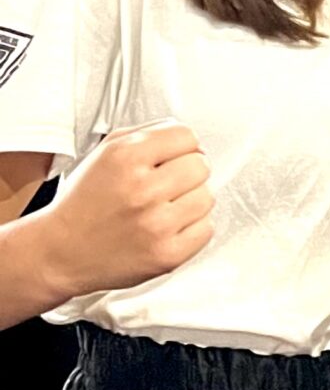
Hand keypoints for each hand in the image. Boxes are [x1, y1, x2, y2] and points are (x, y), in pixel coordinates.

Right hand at [42, 122, 212, 296]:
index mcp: (125, 157)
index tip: (173, 157)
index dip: (182, 147)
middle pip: (201, 165)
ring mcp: (157, 224)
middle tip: (166, 185)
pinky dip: (192, 228)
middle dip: (187, 173)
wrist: (61, 252)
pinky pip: (206, 229)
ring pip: (207, 197)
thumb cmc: (84, 204)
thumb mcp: (103, 154)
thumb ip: (146, 135)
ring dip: (191, 201)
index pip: (186, 136)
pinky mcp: (167, 254)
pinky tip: (168, 228)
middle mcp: (142, 189)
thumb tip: (187, 137)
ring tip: (164, 208)